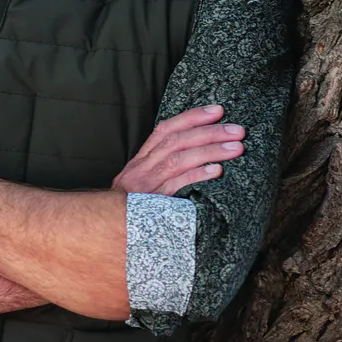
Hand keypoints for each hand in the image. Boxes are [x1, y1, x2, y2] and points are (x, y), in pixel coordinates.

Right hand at [112, 104, 244, 195]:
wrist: (105, 230)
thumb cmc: (132, 208)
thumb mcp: (143, 183)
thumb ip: (162, 166)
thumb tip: (198, 150)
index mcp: (141, 160)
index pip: (166, 129)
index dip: (192, 117)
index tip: (218, 110)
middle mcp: (141, 168)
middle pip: (176, 141)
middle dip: (209, 132)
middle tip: (237, 130)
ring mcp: (145, 186)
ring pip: (178, 160)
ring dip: (210, 150)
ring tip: (236, 148)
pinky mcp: (151, 205)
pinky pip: (176, 186)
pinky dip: (196, 176)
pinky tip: (216, 171)